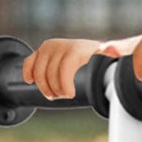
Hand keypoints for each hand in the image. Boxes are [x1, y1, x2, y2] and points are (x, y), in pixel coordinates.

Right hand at [22, 35, 140, 99]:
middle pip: (50, 73)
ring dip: (44, 87)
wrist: (91, 52)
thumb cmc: (101, 59)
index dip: (64, 84)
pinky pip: (29, 63)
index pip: (64, 67)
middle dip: (56, 89)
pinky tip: (31, 82)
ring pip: (38, 71)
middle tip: (64, 96)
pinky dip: (28, 73)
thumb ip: (113, 52)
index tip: (70, 95)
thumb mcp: (109, 57)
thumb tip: (112, 49)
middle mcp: (60, 45)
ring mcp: (48, 48)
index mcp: (76, 48)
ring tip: (54, 94)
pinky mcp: (40, 52)